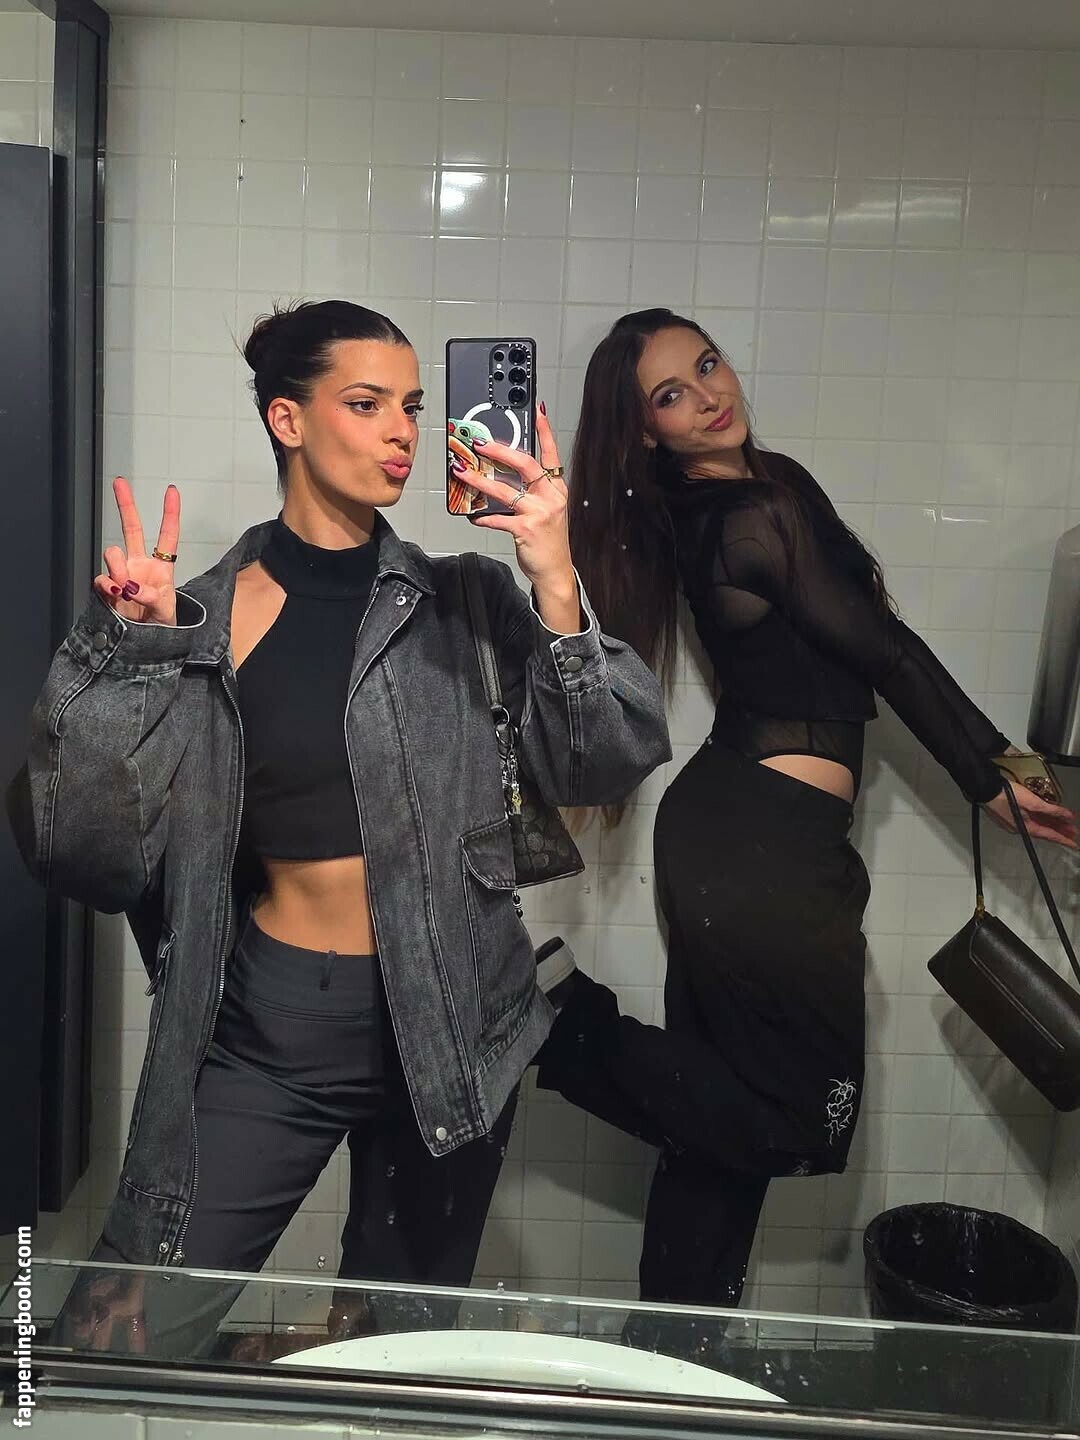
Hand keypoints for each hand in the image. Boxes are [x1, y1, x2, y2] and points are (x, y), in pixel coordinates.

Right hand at [94, 478, 180, 625]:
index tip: (172, 490)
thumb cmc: (161, 626)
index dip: (170, 513)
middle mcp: (140, 565)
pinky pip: (101, 580)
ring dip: (117, 566)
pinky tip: (116, 596)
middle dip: (125, 504)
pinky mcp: (108, 589)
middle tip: (119, 482)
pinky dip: (108, 587)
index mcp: (162, 567)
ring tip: (126, 589)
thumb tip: (133, 588)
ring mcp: (122, 575)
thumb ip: (154, 599)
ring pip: (112, 554)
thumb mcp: (166, 614)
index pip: (168, 536)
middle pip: (131, 528)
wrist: (143, 644)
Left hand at [457, 405, 573, 594]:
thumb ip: (532, 492)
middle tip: (480, 444)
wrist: (555, 571)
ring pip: (505, 490)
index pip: (552, 455)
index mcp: (557, 489)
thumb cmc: (549, 540)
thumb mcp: (548, 511)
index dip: (545, 433)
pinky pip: (498, 518)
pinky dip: (482, 517)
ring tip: (463, 472)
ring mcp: (538, 513)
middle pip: (526, 465)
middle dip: (500, 451)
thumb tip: (503, 475)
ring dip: (480, 480)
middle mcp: (550, 498)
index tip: (538, 412)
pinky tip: (472, 516)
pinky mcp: (525, 530)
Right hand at [984, 781, 1077, 849]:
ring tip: (1064, 825)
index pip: (1050, 836)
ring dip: (1051, 824)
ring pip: (1038, 825)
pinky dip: (1041, 819)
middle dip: (1060, 831)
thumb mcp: (1033, 802)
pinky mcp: (1010, 814)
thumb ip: (1051, 810)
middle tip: (1073, 833)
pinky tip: (1044, 815)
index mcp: (1026, 827)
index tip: (1074, 845)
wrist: (986, 789)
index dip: (1064, 840)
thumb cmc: (1005, 795)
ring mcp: (1015, 821)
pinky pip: (1030, 819)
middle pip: (1044, 831)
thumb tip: (1067, 816)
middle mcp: (1021, 827)